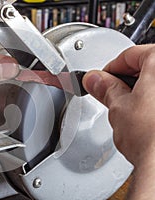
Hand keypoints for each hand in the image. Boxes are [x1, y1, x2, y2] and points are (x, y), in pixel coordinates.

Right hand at [83, 44, 154, 198]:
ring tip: (129, 110)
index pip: (130, 54)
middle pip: (146, 68)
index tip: (101, 79)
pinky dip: (153, 104)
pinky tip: (146, 118)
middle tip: (112, 94)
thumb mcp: (118, 107)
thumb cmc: (152, 137)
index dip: (110, 68)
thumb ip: (105, 88)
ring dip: (141, 93)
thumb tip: (95, 80)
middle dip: (126, 81)